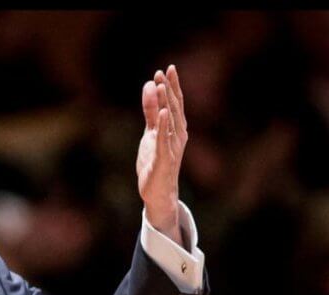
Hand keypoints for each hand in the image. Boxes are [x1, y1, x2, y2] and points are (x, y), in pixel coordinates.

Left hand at [137, 64, 188, 243]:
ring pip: (171, 122)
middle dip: (169, 90)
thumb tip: (149, 86)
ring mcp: (172, 148)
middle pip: (175, 109)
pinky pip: (164, 141)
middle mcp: (178, 136)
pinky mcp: (163, 160)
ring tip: (161, 85)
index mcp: (176, 129)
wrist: (157, 192)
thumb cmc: (155, 161)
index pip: (175, 103)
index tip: (168, 68)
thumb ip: (151, 111)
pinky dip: (164, 127)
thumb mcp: (151, 132)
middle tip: (164, 71)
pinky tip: (163, 114)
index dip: (172, 86)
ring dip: (166, 103)